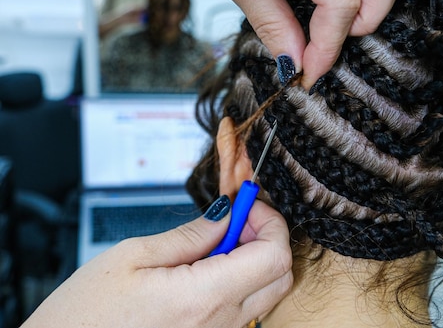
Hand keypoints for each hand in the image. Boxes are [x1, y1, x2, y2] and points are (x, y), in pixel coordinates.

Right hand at [21, 200, 292, 327]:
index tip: (247, 203)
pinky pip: (246, 310)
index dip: (270, 220)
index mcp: (203, 298)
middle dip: (268, 237)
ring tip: (215, 243)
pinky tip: (209, 269)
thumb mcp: (132, 257)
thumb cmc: (84, 316)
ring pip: (267, 293)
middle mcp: (221, 324)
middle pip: (281, 275)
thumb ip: (190, 234)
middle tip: (235, 219)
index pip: (274, 255)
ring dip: (255, 259)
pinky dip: (241, 282)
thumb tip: (227, 213)